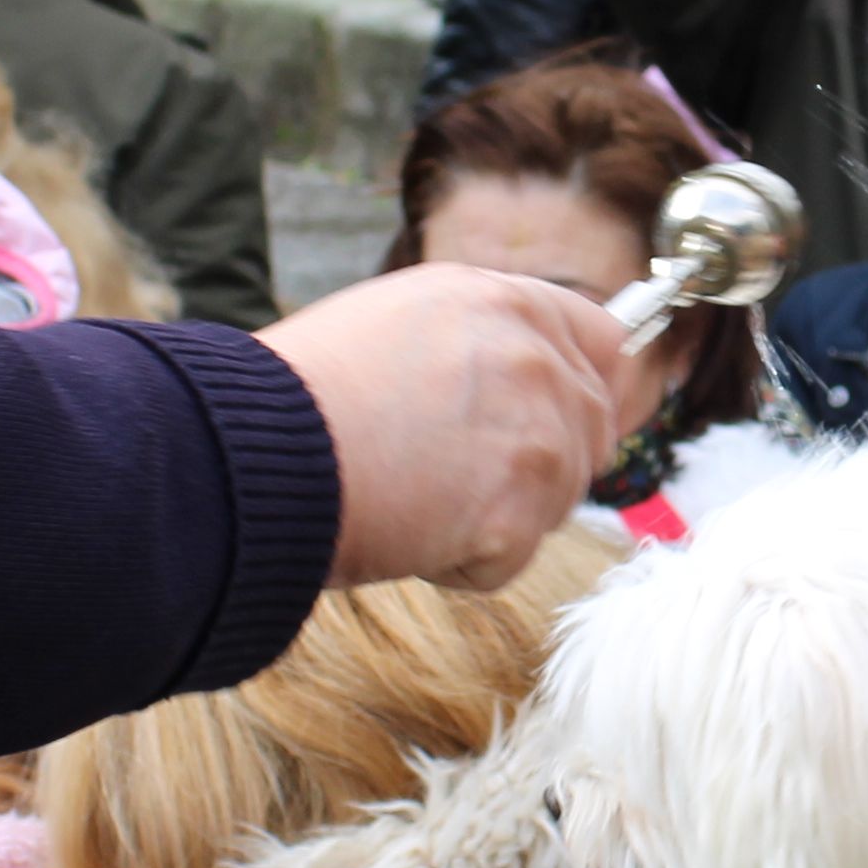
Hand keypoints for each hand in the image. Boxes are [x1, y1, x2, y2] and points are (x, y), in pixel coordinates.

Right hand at [268, 263, 650, 588]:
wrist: (262, 449)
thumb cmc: (302, 393)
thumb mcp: (399, 323)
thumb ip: (479, 342)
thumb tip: (523, 384)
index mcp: (505, 301)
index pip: (605, 343)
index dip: (594, 388)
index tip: (572, 420)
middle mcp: (536, 357)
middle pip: (593, 430)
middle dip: (541, 465)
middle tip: (455, 478)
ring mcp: (538, 434)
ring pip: (556, 499)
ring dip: (496, 516)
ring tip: (411, 495)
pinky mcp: (521, 509)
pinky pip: (508, 559)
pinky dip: (460, 565)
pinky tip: (404, 531)